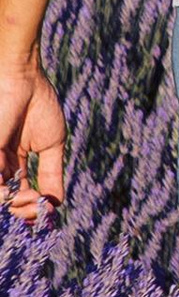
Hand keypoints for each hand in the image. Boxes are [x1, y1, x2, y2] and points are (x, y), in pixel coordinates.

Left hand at [0, 61, 64, 227]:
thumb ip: (52, 174)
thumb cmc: (40, 107)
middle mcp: (1, 167)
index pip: (21, 194)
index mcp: (15, 164)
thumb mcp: (52, 145)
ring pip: (0, 197)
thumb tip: (56, 203)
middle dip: (25, 211)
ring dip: (17, 206)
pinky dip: (4, 195)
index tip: (47, 213)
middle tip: (40, 206)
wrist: (24, 83)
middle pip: (10, 201)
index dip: (33, 208)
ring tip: (33, 199)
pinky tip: (18, 192)